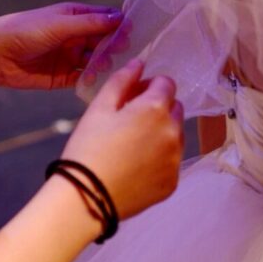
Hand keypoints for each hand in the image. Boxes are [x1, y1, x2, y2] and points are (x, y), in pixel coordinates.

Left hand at [0, 3, 121, 90]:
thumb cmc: (24, 30)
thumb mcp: (60, 23)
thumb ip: (91, 23)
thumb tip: (120, 18)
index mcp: (73, 17)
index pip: (104, 19)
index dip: (118, 25)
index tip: (133, 32)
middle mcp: (73, 36)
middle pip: (102, 42)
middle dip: (113, 47)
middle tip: (123, 53)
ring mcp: (68, 57)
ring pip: (94, 61)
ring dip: (102, 64)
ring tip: (106, 67)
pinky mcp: (61, 77)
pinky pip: (81, 79)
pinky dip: (90, 80)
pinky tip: (96, 81)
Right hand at [63, 60, 183, 219]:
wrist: (87, 198)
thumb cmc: (88, 149)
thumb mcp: (99, 109)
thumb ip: (122, 81)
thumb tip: (139, 63)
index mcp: (155, 109)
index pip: (167, 83)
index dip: (149, 86)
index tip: (132, 98)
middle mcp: (173, 132)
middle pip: (175, 109)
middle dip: (158, 109)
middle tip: (130, 123)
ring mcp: (176, 159)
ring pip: (176, 135)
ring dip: (161, 133)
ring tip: (132, 147)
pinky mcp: (173, 182)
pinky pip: (172, 162)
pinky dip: (159, 160)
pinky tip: (136, 167)